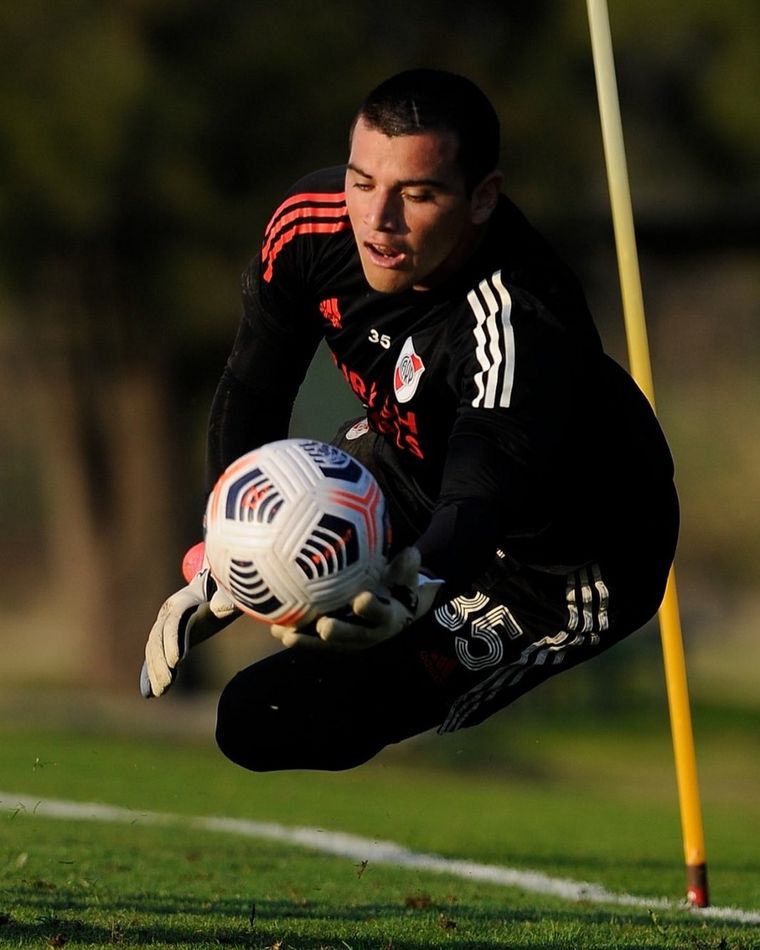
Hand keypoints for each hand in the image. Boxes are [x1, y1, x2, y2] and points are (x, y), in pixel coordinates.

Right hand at [140, 564, 239, 697]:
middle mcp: (168, 612)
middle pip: (158, 637)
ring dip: (154, 671)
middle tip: (166, 686)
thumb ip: (226, 600)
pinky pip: (154, 654)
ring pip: (153, 648)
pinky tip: (149, 692)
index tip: (177, 662)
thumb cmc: (222, 591)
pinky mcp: (164, 637)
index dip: (173, 640)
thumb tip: (223, 608)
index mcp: (183, 600)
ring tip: (159, 693)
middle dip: (160, 662)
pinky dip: (150, 672)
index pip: (174, 621)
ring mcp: (163, 624)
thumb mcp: (227, 594)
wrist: (211, 586)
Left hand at [270, 547, 442, 650]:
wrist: (394, 613)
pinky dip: (294, 634)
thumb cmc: (397, 588)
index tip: (361, 599)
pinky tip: (273, 625)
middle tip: (323, 626)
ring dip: (306, 639)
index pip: (381, 613)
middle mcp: (367, 633)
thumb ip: (407, 567)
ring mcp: (347, 640)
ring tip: (285, 633)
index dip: (371, 609)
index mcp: (387, 617)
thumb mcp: (406, 578)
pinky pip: (311, 640)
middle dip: (338, 632)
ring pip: (325, 643)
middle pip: (352, 635)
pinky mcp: (330, 642)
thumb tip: (411, 552)